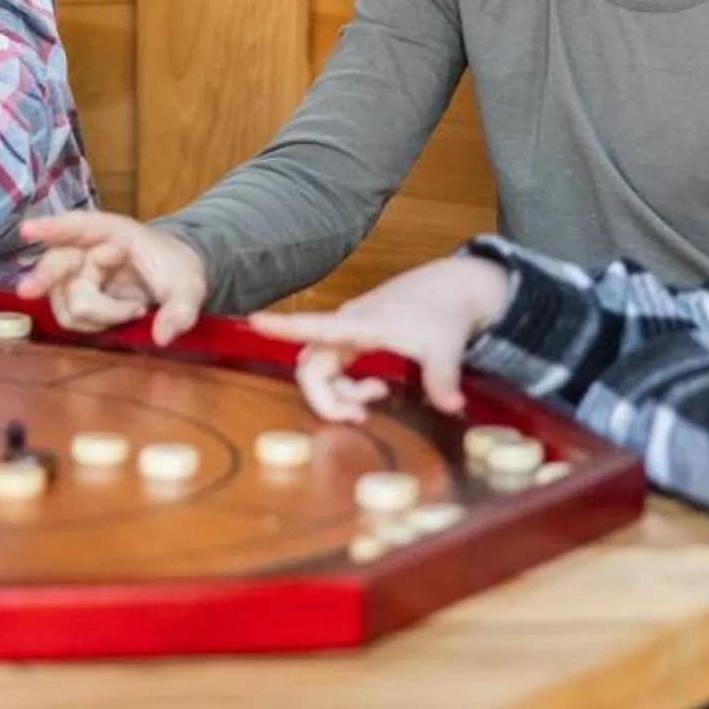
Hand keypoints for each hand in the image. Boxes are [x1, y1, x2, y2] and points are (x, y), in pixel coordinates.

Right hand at [14, 210, 208, 344]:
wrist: (173, 277)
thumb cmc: (176, 269)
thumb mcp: (190, 287)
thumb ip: (181, 310)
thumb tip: (162, 336)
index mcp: (115, 232)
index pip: (80, 226)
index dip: (53, 227)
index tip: (28, 230)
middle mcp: (88, 249)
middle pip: (56, 262)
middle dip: (42, 277)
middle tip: (26, 292)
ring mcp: (77, 273)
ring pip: (66, 300)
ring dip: (98, 315)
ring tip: (134, 310)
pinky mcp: (74, 294)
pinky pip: (70, 316)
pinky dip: (93, 324)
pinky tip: (119, 317)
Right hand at [248, 256, 513, 418]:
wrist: (449, 289)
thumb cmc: (442, 312)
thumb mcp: (446, 348)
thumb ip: (444, 380)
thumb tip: (453, 408)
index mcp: (362, 324)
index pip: (314, 325)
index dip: (283, 326)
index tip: (254, 322)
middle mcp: (345, 326)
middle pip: (310, 366)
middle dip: (326, 399)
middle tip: (360, 419)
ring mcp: (346, 332)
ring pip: (318, 369)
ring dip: (339, 395)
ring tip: (377, 396)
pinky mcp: (352, 337)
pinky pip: (331, 367)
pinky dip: (346, 387)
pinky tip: (376, 388)